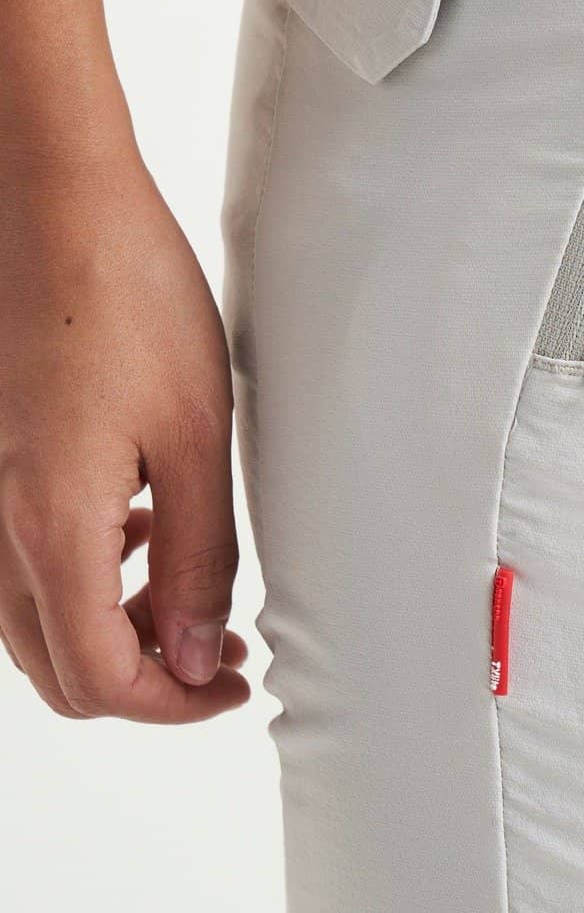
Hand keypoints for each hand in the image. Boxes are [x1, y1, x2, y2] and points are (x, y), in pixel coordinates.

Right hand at [0, 145, 248, 721]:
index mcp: (49, 528)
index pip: (100, 679)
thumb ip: (199, 557)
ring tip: (192, 590)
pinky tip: (140, 526)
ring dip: (116, 627)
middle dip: (145, 677)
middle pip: (58, 666)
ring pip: (37, 620)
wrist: (57, 207)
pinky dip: (87, 574)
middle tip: (220, 651)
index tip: (231, 687)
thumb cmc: (125, 297)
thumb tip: (198, 653)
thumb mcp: (197, 436)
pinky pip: (24, 561)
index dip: (173, 705)